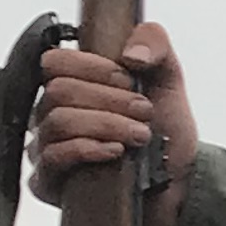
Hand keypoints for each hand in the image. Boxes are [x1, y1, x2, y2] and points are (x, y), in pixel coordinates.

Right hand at [31, 21, 194, 225]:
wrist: (179, 183)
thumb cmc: (165, 132)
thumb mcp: (168, 77)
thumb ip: (154, 43)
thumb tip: (130, 53)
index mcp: (72, 85)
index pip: (55, 62)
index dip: (92, 67)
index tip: (130, 79)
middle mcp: (52, 114)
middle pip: (58, 92)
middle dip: (110, 100)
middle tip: (145, 112)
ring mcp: (46, 148)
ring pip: (58, 122)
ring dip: (106, 125)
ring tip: (140, 135)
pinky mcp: (49, 183)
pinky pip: (52, 158)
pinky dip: (87, 150)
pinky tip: (115, 152)